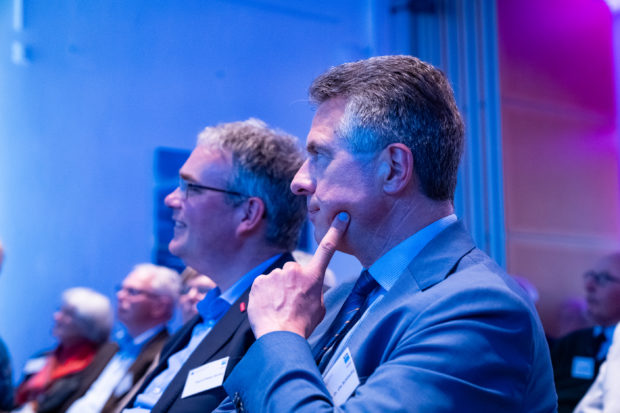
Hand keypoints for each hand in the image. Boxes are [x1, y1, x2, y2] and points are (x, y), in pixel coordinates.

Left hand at [248, 212, 349, 338]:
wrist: (279, 336)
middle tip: (291, 303)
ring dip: (277, 289)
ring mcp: (275, 274)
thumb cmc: (301, 325)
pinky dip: (264, 294)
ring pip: (277, 279)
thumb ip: (315, 291)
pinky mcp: (259, 281)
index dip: (335, 232)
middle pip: (293, 272)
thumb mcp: (319, 308)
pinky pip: (263, 284)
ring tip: (278, 308)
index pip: (327, 249)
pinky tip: (268, 306)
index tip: (341, 217)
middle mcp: (294, 270)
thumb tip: (310, 288)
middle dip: (291, 283)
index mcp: (313, 276)